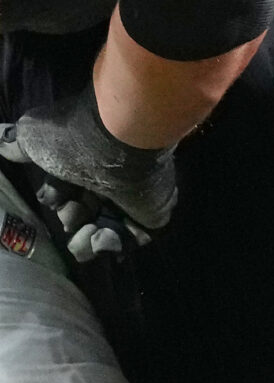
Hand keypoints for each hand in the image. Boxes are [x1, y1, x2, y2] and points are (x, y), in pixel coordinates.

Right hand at [5, 79, 176, 232]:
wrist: (120, 139)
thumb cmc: (75, 138)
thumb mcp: (33, 138)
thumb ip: (18, 147)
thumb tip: (2, 144)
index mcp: (84, 165)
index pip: (66, 193)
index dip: (56, 200)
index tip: (54, 197)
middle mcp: (108, 182)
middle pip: (83, 215)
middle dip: (70, 219)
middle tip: (72, 212)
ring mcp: (131, 200)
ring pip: (103, 232)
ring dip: (86, 239)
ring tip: (87, 231)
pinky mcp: (151, 217)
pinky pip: (129, 240)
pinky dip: (110, 244)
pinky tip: (101, 236)